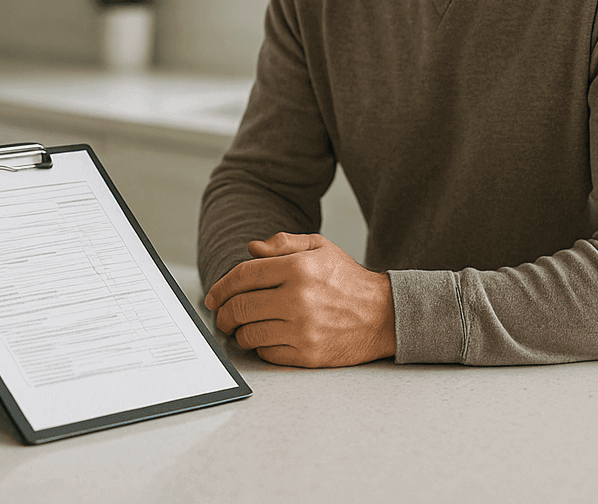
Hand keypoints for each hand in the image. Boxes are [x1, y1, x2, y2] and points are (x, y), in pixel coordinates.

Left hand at [203, 232, 395, 367]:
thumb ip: (283, 243)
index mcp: (298, 268)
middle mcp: (298, 299)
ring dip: (239, 333)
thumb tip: (250, 249)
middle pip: (239, 308)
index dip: (220, 287)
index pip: (243, 276)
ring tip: (242, 329)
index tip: (212, 296)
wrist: (385, 315)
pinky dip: (260, 348)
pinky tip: (265, 340)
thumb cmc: (347, 280)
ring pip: (249, 334)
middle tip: (221, 316)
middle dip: (222, 314)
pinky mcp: (309, 355)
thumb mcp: (320, 247)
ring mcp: (303, 329)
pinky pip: (268, 354)